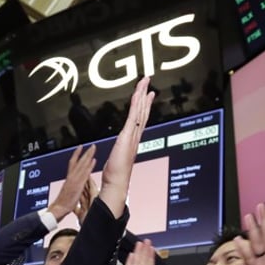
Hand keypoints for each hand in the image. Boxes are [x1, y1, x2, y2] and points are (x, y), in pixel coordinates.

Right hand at [47, 145, 95, 220]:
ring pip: (82, 165)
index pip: (72, 163)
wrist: (59, 208)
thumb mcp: (67, 191)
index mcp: (69, 178)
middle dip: (85, 153)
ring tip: (93, 149)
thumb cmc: (63, 202)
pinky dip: (89, 166)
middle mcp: (71, 177)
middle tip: (92, 145)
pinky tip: (93, 161)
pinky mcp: (78, 185)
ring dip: (88, 156)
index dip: (76, 154)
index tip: (81, 147)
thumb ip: (72, 185)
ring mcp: (75, 180)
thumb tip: (75, 184)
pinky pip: (85, 173)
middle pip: (79, 162)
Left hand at [98, 76, 153, 217]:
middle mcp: (135, 136)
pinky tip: (137, 94)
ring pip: (139, 110)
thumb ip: (120, 150)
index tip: (148, 95)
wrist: (117, 182)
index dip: (144, 106)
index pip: (140, 119)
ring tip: (145, 82)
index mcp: (133, 140)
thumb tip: (120, 148)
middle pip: (143, 111)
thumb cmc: (115, 174)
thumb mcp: (117, 157)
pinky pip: (133, 116)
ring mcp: (132, 135)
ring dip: (142, 95)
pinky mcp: (127, 136)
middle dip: (145, 95)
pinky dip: (136, 104)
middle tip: (148, 81)